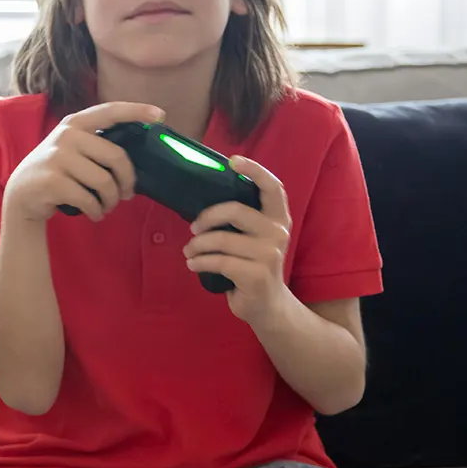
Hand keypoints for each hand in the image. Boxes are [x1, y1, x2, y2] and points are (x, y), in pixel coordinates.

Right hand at [2, 101, 164, 224]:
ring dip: (111, 201)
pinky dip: (97, 211)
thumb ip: (98, 145)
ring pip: (105, 182)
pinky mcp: (52, 181)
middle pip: (116, 157)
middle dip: (126, 181)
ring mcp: (57, 157)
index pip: (110, 111)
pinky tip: (94, 213)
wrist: (22, 194)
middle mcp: (66, 136)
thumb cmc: (57, 171)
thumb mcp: (72, 149)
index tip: (160, 115)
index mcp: (76, 123)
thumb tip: (140, 155)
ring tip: (106, 207)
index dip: (137, 111)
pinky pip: (89, 199)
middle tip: (126, 195)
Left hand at [183, 156, 293, 325]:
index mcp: (277, 218)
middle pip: (235, 211)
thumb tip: (202, 196)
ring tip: (189, 251)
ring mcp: (269, 255)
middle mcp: (278, 232)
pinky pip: (219, 261)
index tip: (233, 161)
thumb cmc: (252, 265)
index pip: (273, 187)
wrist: (268, 306)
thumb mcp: (252, 238)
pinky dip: (199, 262)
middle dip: (207, 217)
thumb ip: (240, 218)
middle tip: (193, 227)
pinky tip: (193, 264)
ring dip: (197, 245)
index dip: (255, 170)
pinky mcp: (256, 275)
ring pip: (221, 240)